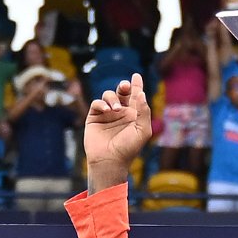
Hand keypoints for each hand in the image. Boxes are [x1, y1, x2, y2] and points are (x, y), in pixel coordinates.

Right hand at [81, 75, 151, 190]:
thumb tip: (141, 93)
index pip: (135, 96)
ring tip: (115, 109)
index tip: (136, 76)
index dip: (136, 85)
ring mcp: (107, 114)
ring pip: (108, 96)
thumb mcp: (143, 130)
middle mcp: (120, 113)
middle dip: (124, 87)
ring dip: (113, 98)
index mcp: (133, 115)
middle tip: (125, 86)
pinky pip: (97, 103)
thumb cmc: (129, 148)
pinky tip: (107, 110)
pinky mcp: (94, 117)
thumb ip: (143, 111)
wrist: (110, 160)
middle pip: (121, 92)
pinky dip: (101, 104)